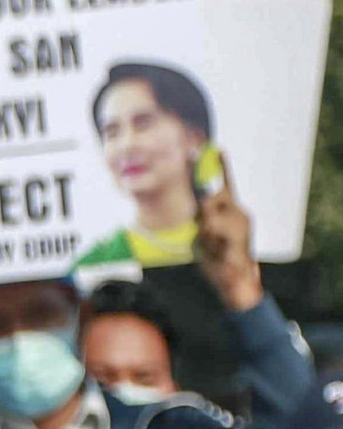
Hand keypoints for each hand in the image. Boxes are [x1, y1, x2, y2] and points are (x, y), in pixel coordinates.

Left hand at [194, 151, 262, 311]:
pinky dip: (210, 239)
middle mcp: (238, 211)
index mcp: (229, 210)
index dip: (220, 165)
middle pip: (215, 196)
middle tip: (203, 225)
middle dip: (204, 207)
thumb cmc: (216, 257)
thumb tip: (188, 207)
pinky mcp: (242, 235)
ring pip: (213, 214)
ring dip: (205, 229)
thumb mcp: (202, 235)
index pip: (225, 182)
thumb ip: (198, 218)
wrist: (234, 281)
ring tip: (209, 243)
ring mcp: (242, 223)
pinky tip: (215, 247)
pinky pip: (217, 229)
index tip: (216, 148)